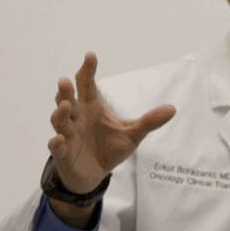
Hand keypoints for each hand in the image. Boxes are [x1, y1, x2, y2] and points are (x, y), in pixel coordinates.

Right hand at [48, 52, 175, 193]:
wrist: (95, 175)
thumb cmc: (109, 148)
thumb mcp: (133, 134)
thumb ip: (149, 121)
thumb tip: (173, 109)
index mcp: (91, 108)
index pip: (86, 85)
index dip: (87, 70)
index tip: (90, 55)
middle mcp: (77, 118)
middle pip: (68, 100)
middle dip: (65, 91)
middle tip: (65, 80)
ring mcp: (68, 135)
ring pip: (59, 120)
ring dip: (61, 113)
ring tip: (66, 106)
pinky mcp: (64, 155)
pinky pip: (57, 148)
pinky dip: (57, 143)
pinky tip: (59, 139)